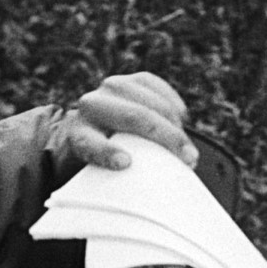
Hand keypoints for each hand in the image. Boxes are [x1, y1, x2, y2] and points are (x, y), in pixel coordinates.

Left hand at [65, 71, 197, 171]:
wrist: (94, 128)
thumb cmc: (103, 158)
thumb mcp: (99, 170)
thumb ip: (114, 174)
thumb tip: (152, 187)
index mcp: (77, 133)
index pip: (90, 143)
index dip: (107, 152)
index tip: (124, 163)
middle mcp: (91, 105)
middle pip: (134, 117)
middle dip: (167, 138)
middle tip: (189, 159)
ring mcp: (112, 87)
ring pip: (152, 102)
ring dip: (176, 125)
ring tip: (188, 147)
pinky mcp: (131, 80)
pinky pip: (159, 88)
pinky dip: (174, 105)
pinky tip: (181, 120)